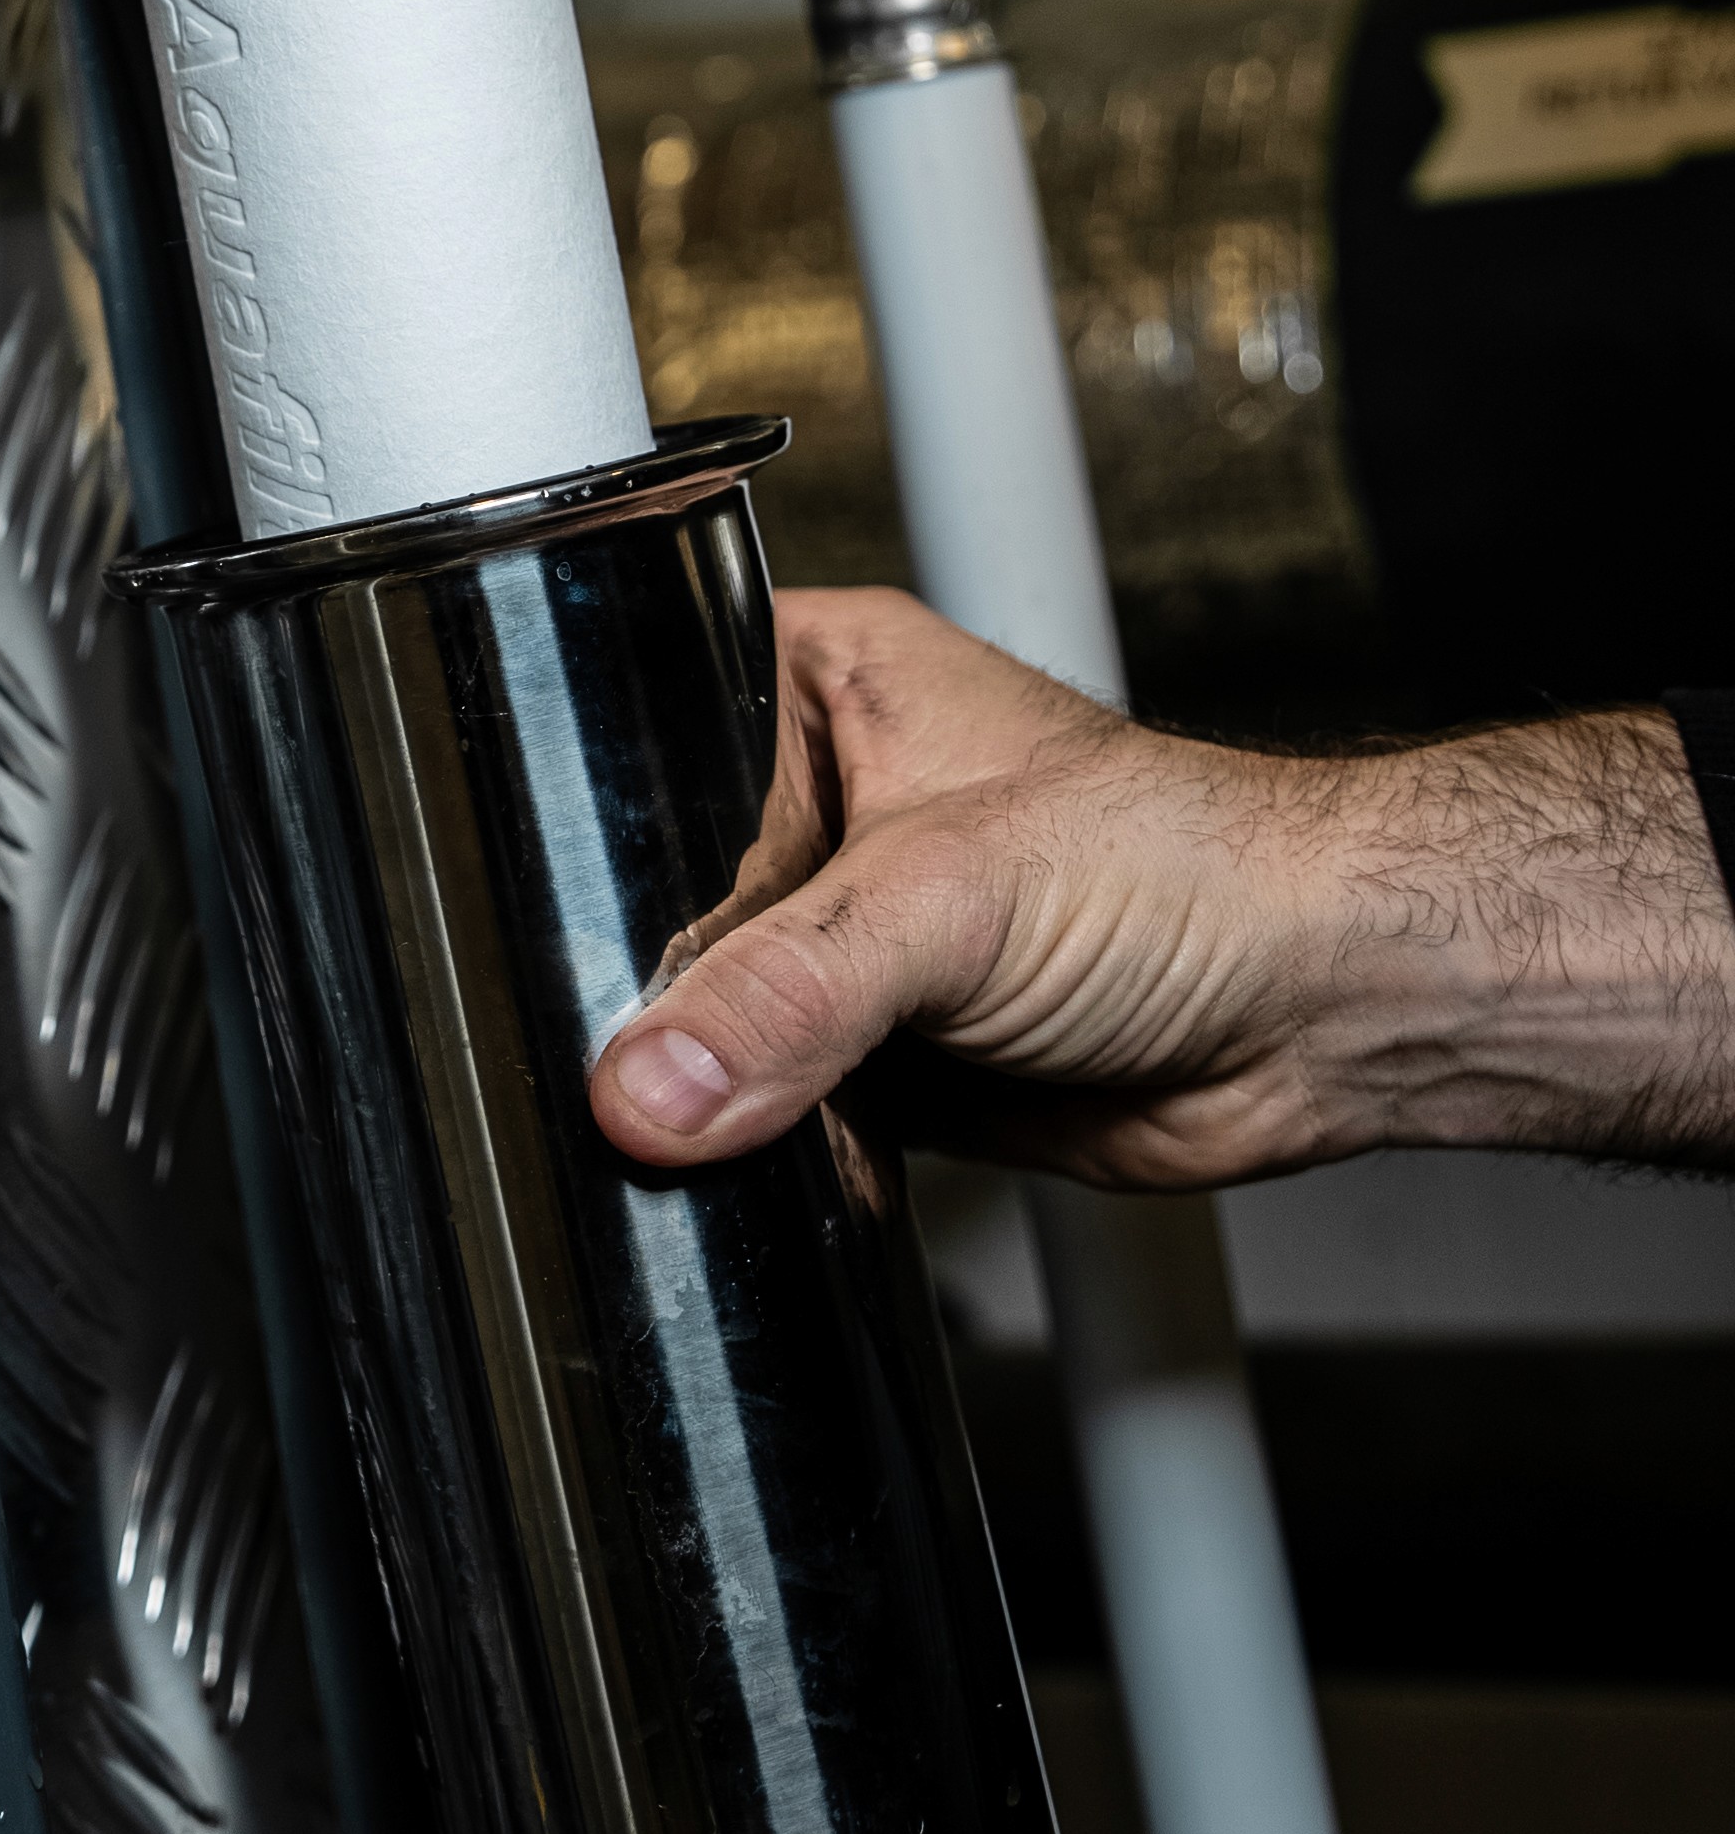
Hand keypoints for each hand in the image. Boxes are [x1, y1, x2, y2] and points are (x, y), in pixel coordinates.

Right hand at [586, 586, 1734, 1183]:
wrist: (1323, 1011)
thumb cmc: (1193, 867)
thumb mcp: (953, 900)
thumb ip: (790, 996)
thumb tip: (647, 1082)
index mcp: (816, 681)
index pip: (633, 728)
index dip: (572, 816)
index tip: (511, 902)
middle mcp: (819, 800)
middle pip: (649, 892)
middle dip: (628, 976)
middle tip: (598, 1037)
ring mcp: (845, 931)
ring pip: (700, 1010)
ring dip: (686, 1071)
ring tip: (661, 1103)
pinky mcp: (875, 1048)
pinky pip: (758, 1100)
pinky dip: (745, 1140)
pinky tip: (734, 1153)